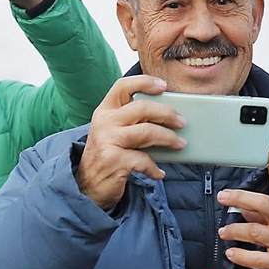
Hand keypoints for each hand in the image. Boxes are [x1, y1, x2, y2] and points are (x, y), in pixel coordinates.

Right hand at [75, 75, 184, 211]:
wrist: (86, 186)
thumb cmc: (106, 156)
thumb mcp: (113, 133)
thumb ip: (132, 122)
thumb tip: (167, 117)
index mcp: (104, 111)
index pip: (123, 86)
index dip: (145, 82)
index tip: (164, 86)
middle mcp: (104, 122)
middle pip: (142, 108)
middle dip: (167, 114)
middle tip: (181, 122)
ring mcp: (108, 141)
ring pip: (147, 132)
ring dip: (168, 138)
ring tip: (180, 144)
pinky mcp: (114, 160)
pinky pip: (144, 159)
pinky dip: (154, 168)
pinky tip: (158, 173)